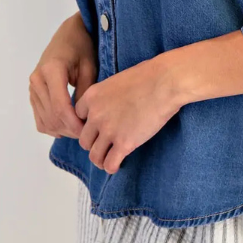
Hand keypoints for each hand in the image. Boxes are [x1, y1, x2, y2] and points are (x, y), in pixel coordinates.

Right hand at [29, 12, 97, 139]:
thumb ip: (86, 92)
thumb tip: (83, 118)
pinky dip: (52, 127)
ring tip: (79, 129)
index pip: (60, 106)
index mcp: (51, 70)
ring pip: (45, 120)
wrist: (68, 35)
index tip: (87, 130)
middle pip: (52, 116)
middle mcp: (37, 79)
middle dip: (70, 129)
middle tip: (87, 132)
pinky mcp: (32, 93)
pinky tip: (67, 126)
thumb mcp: (89, 66)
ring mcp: (32, 87)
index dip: (73, 123)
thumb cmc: (82, 47)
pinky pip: (40, 118)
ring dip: (62, 130)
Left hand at [74, 56, 180, 174]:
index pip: (77, 117)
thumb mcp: (117, 80)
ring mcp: (109, 130)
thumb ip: (107, 96)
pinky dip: (112, 166)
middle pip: (84, 139)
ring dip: (101, 158)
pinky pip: (109, 164)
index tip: (98, 127)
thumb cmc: (147, 75)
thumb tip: (110, 106)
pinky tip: (119, 163)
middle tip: (106, 143)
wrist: (164, 82)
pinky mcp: (124, 143)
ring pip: (94, 155)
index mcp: (92, 96)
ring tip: (109, 158)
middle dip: (94, 143)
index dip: (88, 124)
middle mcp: (96, 115)